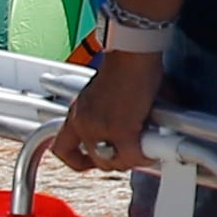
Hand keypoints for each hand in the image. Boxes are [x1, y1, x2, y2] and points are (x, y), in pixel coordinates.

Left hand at [49, 45, 161, 176]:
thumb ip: (116, 113)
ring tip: (145, 151)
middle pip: (96, 159)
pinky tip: (154, 151)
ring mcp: (99, 128)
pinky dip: (144, 157)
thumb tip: (137, 125)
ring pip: (113, 162)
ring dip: (130, 160)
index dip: (77, 161)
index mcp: (78, 112)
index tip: (92, 162)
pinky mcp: (121, 130)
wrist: (132, 54)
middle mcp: (83, 122)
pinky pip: (133, 156)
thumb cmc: (127, 65)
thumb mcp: (109, 94)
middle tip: (132, 155)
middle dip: (116, 161)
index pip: (62, 148)